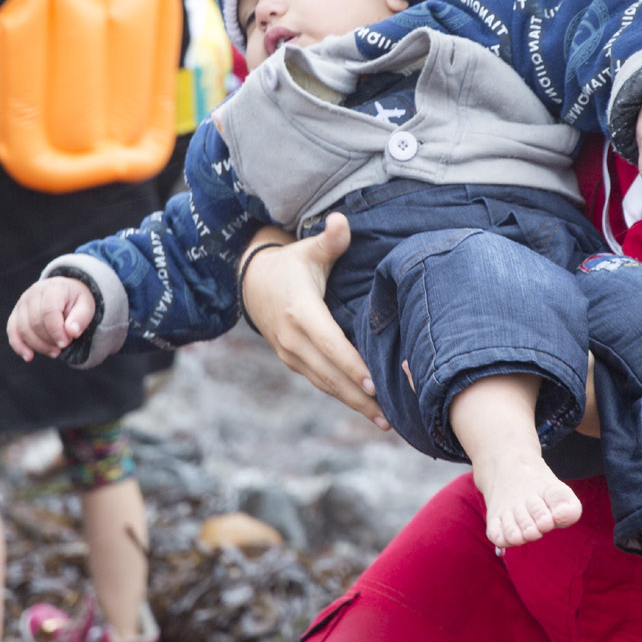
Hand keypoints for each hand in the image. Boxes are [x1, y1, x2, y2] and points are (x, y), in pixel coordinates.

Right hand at [7, 278, 95, 361]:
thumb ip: (81, 318)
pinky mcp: (16, 314)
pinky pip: (12, 331)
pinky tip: (29, 357)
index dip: (56, 330)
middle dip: (49, 339)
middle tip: (64, 346)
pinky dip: (19, 346)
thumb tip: (72, 332)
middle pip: (35, 322)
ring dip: (38, 346)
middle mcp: (33, 293)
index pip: (48, 311)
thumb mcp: (86, 306)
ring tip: (55, 352)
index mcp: (53, 288)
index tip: (65, 343)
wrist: (66, 293)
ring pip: (23, 329)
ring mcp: (22, 303)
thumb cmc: (76, 301)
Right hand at [240, 217, 386, 427]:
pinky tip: (365, 407)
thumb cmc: (291, 264)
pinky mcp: (292, 361)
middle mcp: (292, 338)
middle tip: (389, 417)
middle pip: (329, 374)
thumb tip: (341, 221)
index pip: (329, 343)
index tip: (374, 383)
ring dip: (353, 402)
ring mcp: (290, 353)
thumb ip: (330, 239)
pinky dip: (341, 395)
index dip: (351, 364)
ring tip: (384, 421)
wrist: (252, 282)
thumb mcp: (309, 249)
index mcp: (300, 312)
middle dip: (358, 396)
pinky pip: (319, 381)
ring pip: (324, 383)